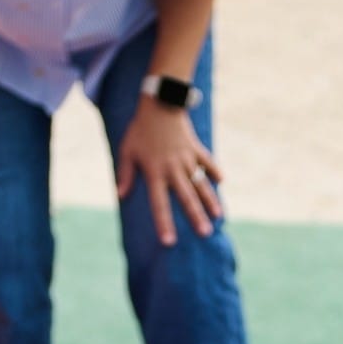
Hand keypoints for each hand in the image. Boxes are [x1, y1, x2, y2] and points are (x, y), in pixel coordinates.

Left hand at [116, 97, 222, 246]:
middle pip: (186, 197)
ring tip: (218, 216)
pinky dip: (214, 170)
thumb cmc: (139, 130)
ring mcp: (187, 159)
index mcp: (155, 172)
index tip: (169, 241)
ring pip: (200, 183)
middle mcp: (173, 168)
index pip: (159, 203)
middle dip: (195, 217)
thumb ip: (124, 173)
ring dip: (210, 200)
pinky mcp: (196, 148)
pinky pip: (207, 161)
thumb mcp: (127, 150)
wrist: (159, 102)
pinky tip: (222, 182)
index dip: (164, 223)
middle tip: (205, 234)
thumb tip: (120, 195)